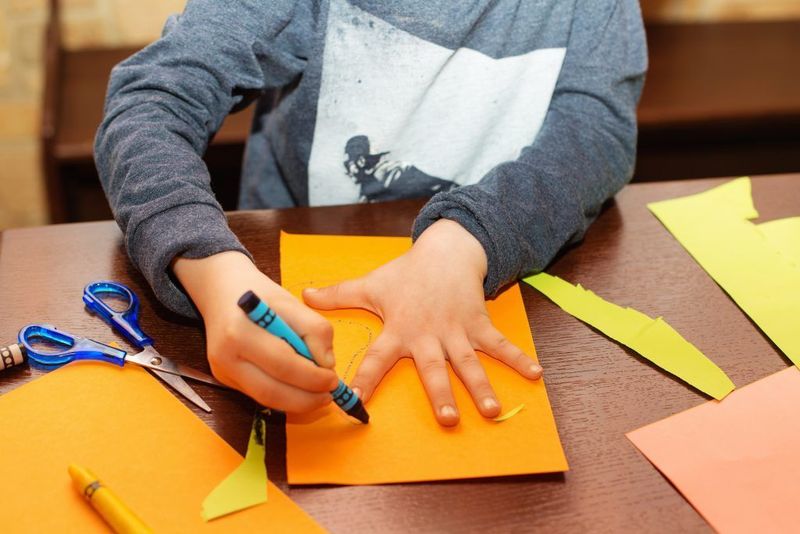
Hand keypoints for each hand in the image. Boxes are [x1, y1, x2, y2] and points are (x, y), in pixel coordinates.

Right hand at [172, 251, 338, 412]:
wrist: (220, 289)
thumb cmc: (258, 293)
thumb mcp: (290, 301)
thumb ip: (314, 329)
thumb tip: (327, 363)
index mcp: (240, 332)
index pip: (282, 364)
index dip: (313, 377)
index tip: (334, 378)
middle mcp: (225, 356)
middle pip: (271, 391)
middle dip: (306, 398)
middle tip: (330, 393)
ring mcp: (222, 371)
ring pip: (265, 400)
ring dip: (297, 402)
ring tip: (319, 395)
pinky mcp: (224, 379)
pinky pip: (259, 395)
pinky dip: (284, 396)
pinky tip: (301, 390)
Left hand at [303, 219, 542, 425]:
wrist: (445, 250)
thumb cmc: (406, 273)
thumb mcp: (371, 283)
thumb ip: (338, 293)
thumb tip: (304, 293)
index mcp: (398, 329)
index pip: (376, 359)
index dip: (364, 381)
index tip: (355, 405)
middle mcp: (428, 334)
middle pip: (433, 369)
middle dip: (441, 395)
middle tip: (448, 420)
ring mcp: (456, 330)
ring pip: (469, 363)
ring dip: (482, 386)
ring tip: (492, 411)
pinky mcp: (479, 323)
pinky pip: (500, 344)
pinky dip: (519, 358)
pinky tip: (537, 375)